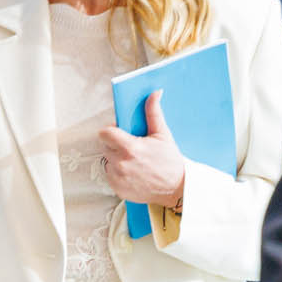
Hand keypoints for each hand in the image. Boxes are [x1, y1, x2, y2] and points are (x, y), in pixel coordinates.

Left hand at [97, 94, 190, 208]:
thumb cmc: (170, 161)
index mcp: (130, 148)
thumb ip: (153, 112)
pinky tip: (132, 172)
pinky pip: (110, 175)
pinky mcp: (117, 188)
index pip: (104, 133)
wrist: (176, 188)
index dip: (111, 131)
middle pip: (105, 146)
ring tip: (132, 160)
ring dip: (115, 159)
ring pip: (107, 161)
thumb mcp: (163, 134)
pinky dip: (118, 173)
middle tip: (130, 147)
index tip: (119, 133)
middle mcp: (121, 164)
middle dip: (114, 144)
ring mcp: (118, 178)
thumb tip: (154, 93)